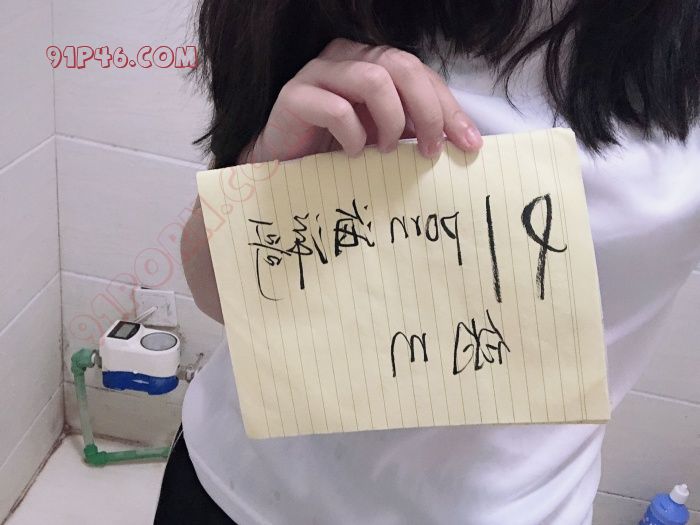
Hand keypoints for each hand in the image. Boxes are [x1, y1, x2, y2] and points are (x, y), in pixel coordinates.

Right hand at [241, 38, 482, 163]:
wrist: (284, 166)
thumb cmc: (336, 150)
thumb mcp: (386, 139)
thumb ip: (417, 132)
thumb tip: (463, 142)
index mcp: (373, 63)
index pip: (422, 74)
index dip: (449, 107)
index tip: (468, 144)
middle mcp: (347, 58)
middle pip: (402, 66)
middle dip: (427, 111)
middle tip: (430, 151)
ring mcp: (319, 73)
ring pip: (373, 79)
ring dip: (390, 120)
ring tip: (386, 150)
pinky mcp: (294, 96)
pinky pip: (335, 108)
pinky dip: (352, 135)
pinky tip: (352, 154)